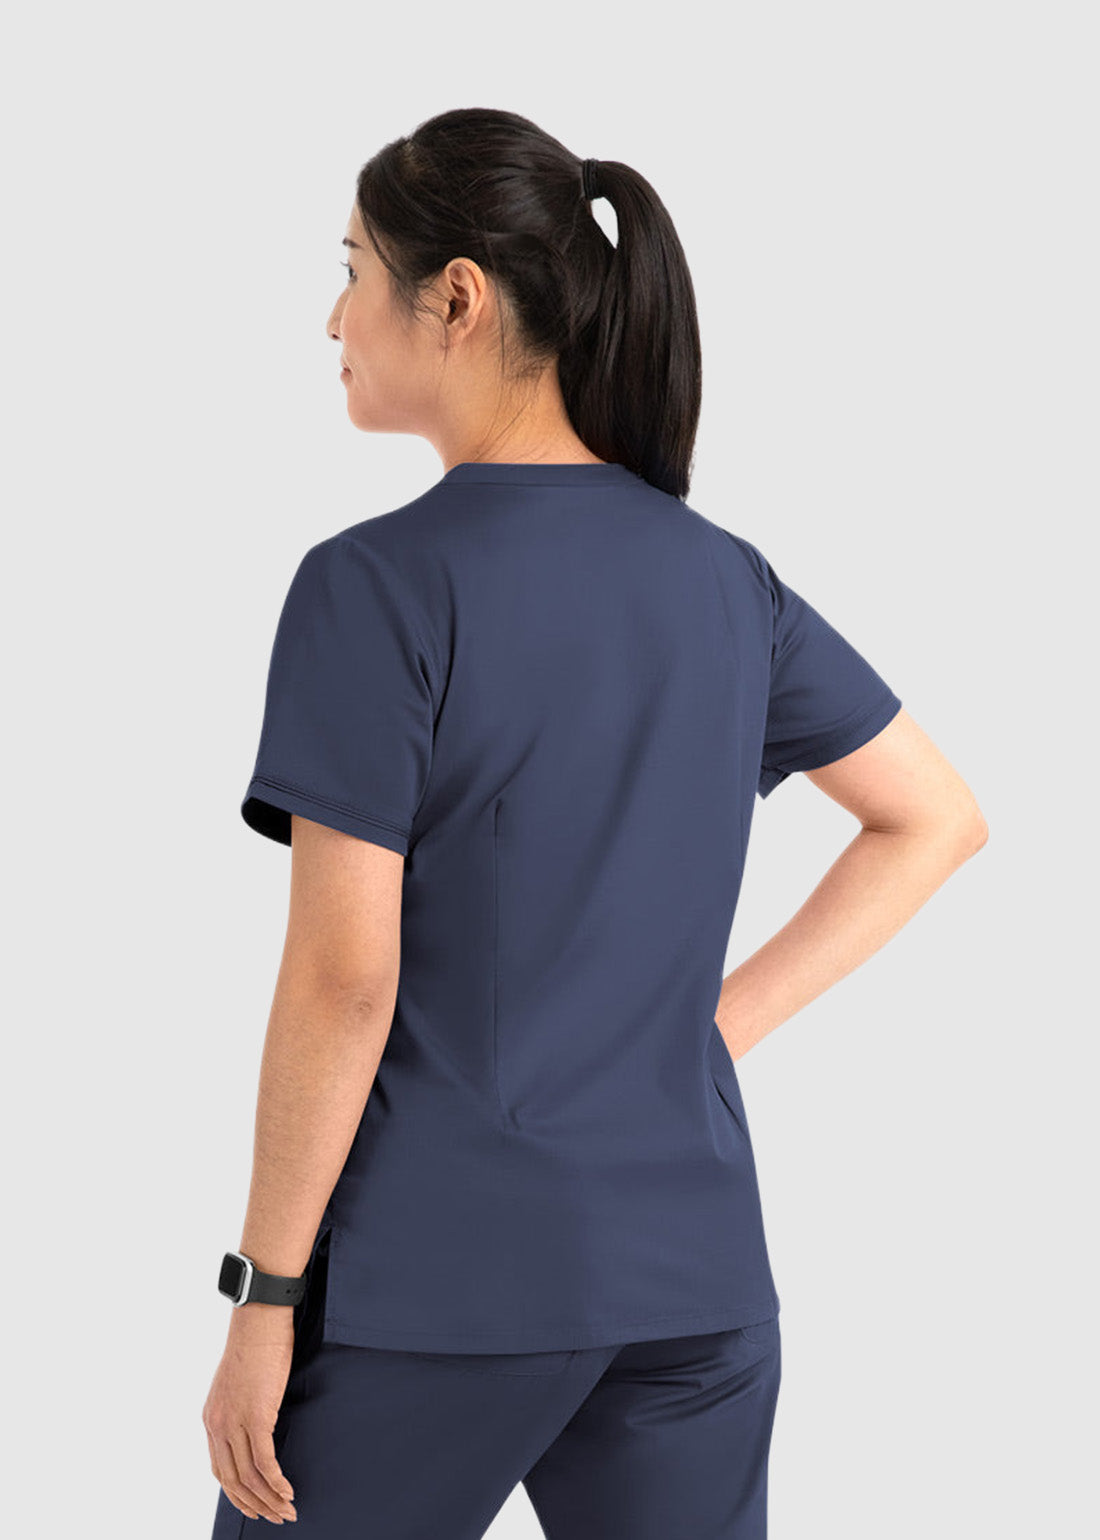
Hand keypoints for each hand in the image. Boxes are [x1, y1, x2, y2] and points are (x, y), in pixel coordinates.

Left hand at [203, 1306, 298, 1523]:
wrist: (260, 1319)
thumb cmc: (256, 1344)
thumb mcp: (239, 1384)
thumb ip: (241, 1410)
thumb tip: (257, 1428)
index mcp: (211, 1418)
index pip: (220, 1470)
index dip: (238, 1494)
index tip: (256, 1506)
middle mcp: (217, 1425)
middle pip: (233, 1481)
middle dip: (255, 1504)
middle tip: (276, 1517)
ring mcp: (235, 1422)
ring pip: (250, 1476)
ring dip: (270, 1498)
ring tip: (288, 1511)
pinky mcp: (256, 1416)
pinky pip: (265, 1462)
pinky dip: (277, 1482)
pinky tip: (288, 1492)